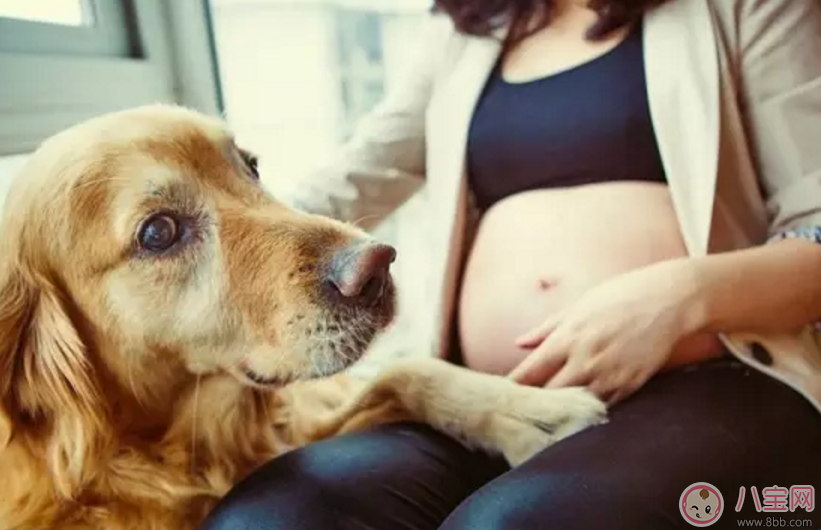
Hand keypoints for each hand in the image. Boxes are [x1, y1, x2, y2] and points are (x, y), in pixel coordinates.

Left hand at [507, 259, 704, 403]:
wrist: (669, 300)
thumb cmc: (620, 296)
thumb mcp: (578, 306)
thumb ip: (546, 328)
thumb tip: (519, 343)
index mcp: (566, 339)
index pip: (529, 374)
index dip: (514, 387)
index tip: (504, 393)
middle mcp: (584, 361)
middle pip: (547, 397)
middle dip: (534, 403)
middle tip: (523, 407)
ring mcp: (609, 376)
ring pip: (574, 407)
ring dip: (562, 410)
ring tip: (550, 412)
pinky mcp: (630, 386)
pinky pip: (602, 407)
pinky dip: (589, 409)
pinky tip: (581, 408)